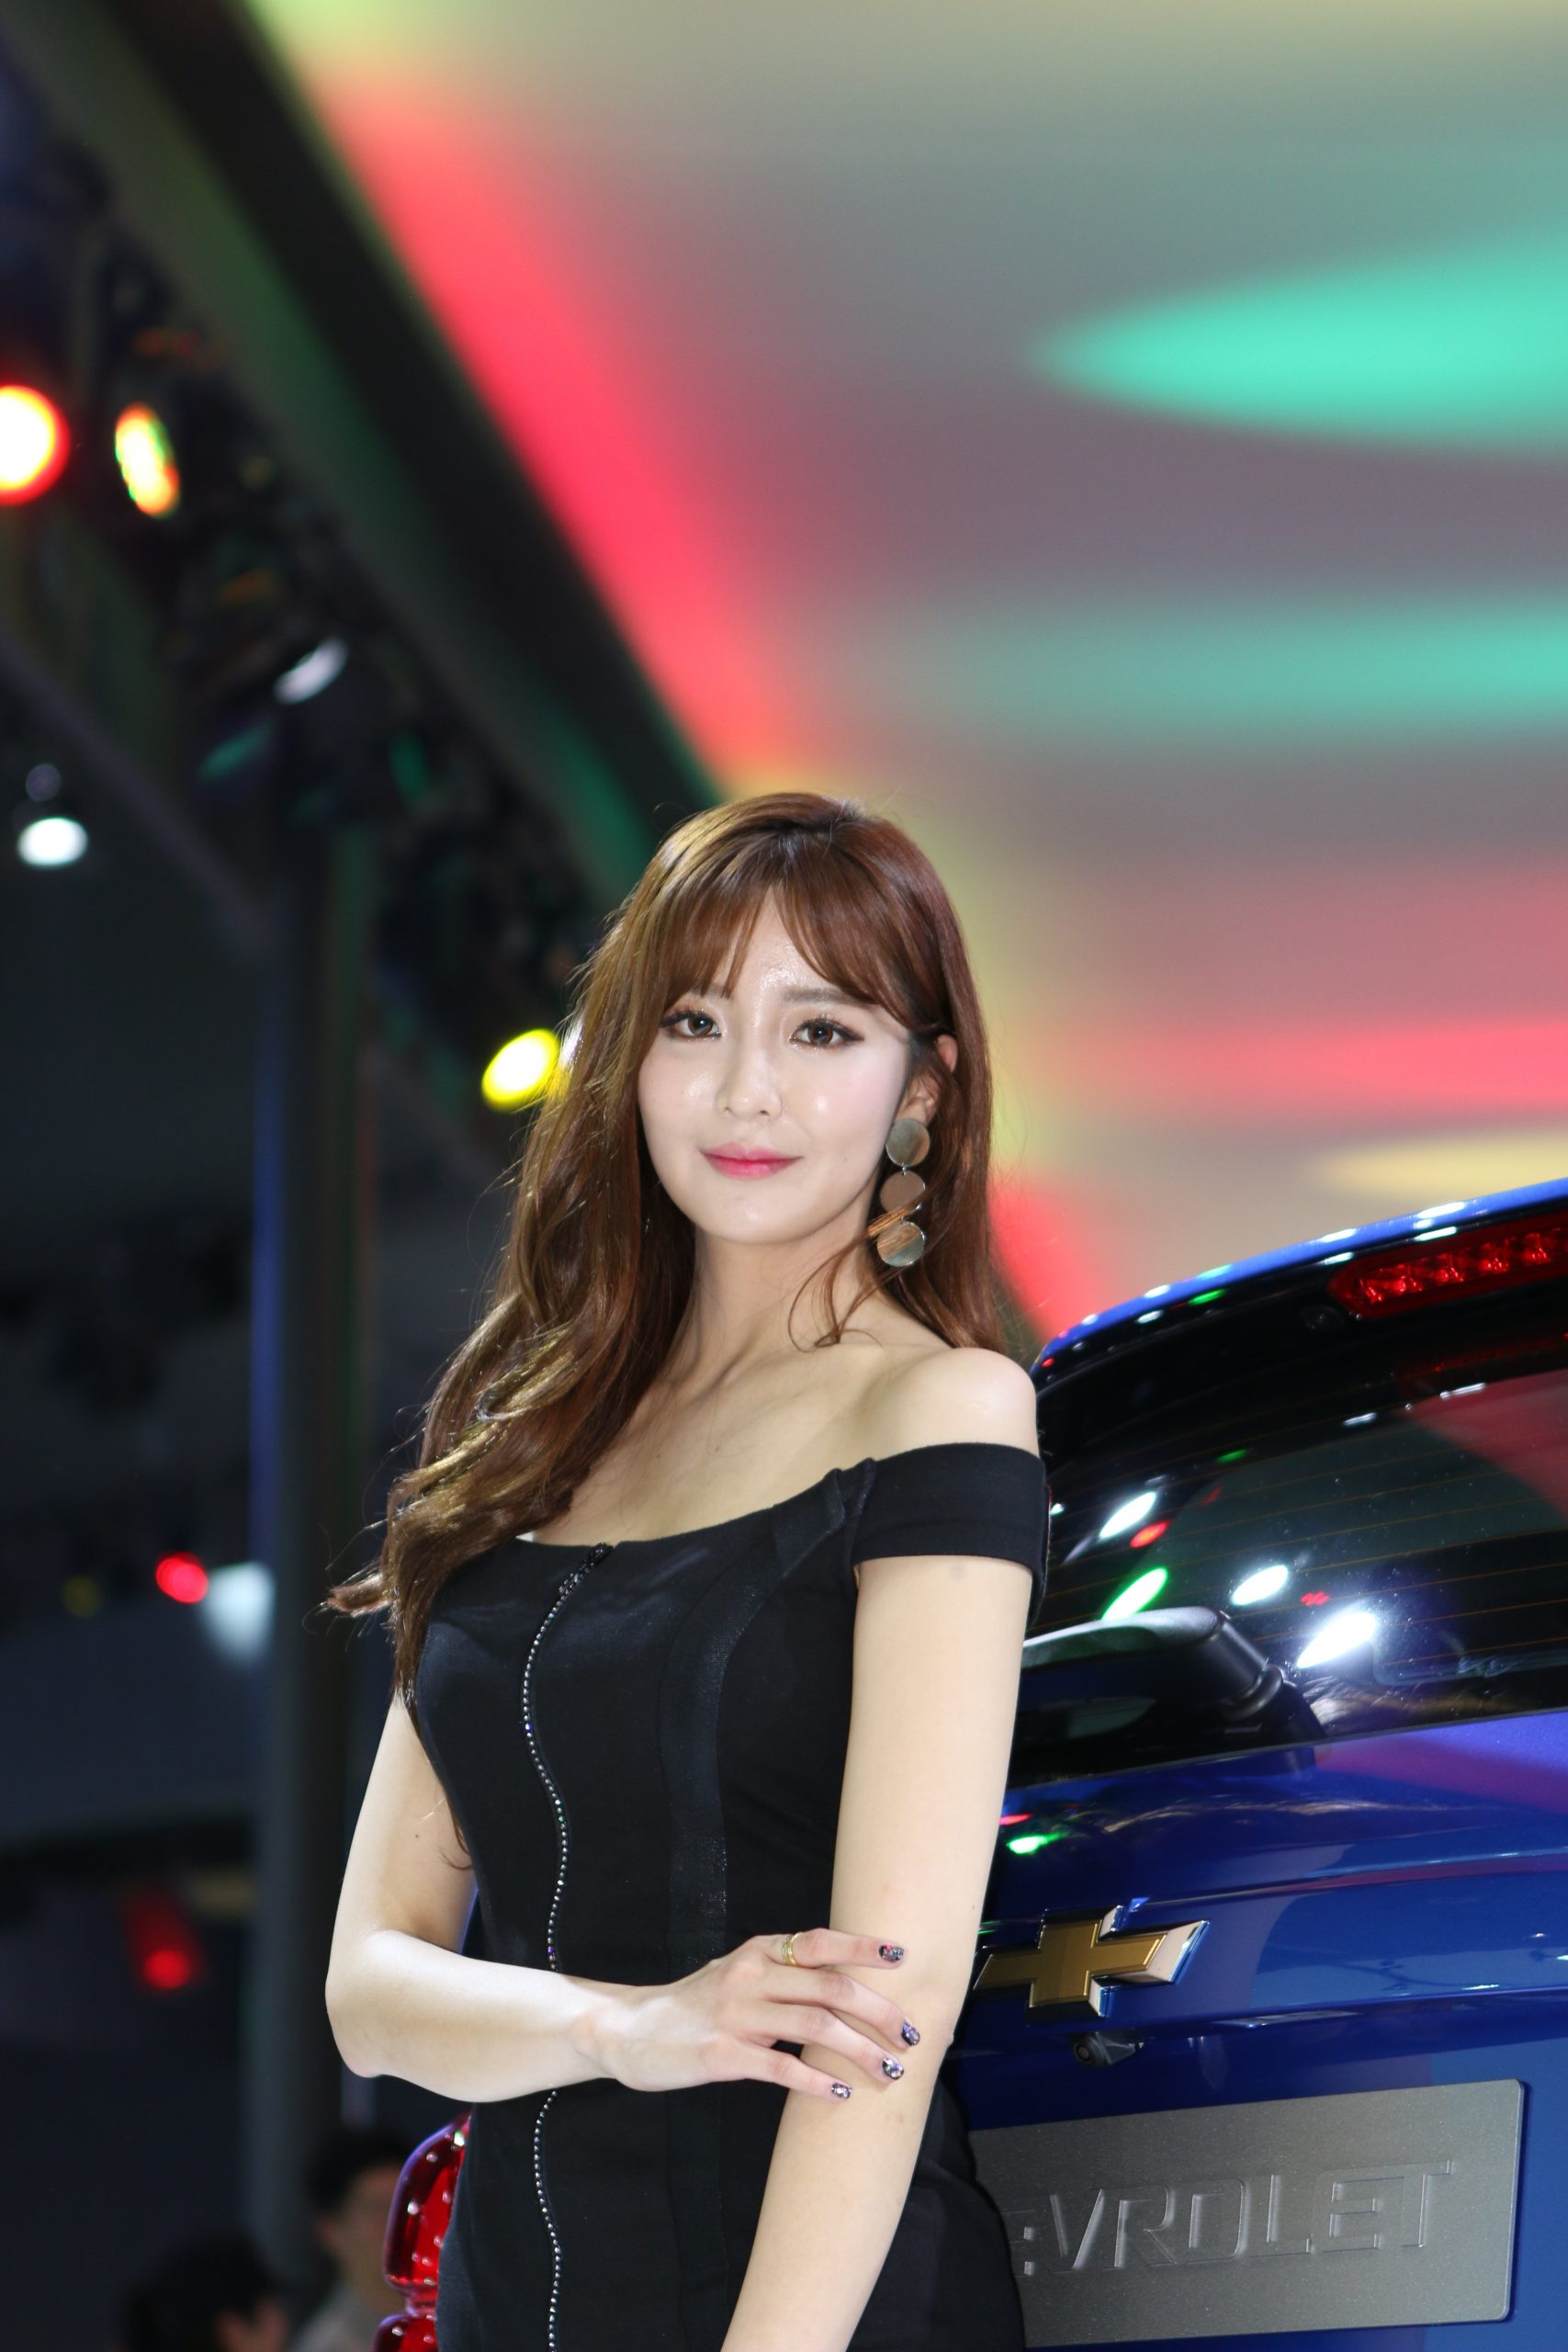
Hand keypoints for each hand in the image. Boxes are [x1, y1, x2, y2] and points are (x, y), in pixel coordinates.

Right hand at [597, 1927, 919, 2099]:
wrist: (630, 2030)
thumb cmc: (694, 2005)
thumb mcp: (737, 1974)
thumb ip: (782, 1976)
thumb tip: (845, 1987)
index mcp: (759, 1952)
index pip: (821, 1943)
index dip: (863, 1948)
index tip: (901, 1956)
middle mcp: (751, 1976)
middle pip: (831, 1987)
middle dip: (879, 2011)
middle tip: (911, 2036)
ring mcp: (736, 2015)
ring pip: (816, 2027)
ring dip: (861, 2050)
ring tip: (889, 2070)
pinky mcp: (722, 2055)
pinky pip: (781, 2068)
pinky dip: (816, 2081)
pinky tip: (840, 2093)